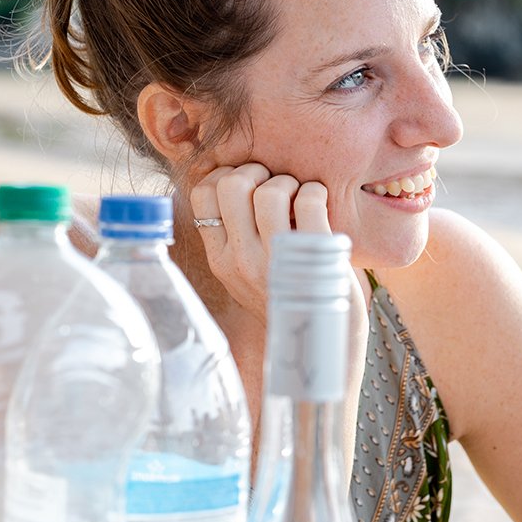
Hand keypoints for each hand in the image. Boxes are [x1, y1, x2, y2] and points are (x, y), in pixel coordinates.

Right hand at [189, 163, 333, 323]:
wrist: (318, 350)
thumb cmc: (286, 300)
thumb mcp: (245, 275)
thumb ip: (235, 237)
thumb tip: (234, 179)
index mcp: (220, 261)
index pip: (202, 195)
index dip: (225, 175)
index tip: (246, 185)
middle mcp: (241, 261)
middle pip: (232, 184)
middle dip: (258, 172)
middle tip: (275, 187)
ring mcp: (276, 261)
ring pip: (270, 191)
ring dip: (289, 183)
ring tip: (299, 198)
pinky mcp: (312, 257)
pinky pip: (309, 200)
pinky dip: (316, 192)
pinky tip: (319, 205)